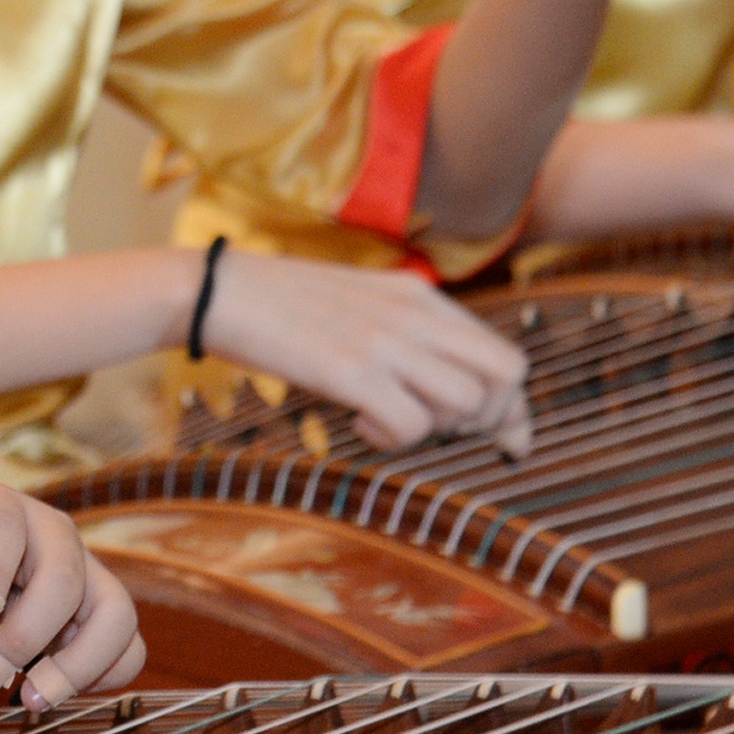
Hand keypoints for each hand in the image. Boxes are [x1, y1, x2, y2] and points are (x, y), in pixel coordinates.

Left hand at [0, 485, 145, 712]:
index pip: (3, 528)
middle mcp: (52, 530)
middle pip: (64, 579)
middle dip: (25, 638)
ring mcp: (87, 568)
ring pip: (115, 614)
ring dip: (76, 667)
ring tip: (32, 698)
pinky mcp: (104, 610)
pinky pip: (129, 647)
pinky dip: (102, 676)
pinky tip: (55, 688)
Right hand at [202, 248, 533, 455]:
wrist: (220, 290)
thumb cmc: (285, 307)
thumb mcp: (363, 307)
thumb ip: (411, 338)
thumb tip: (450, 389)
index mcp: (420, 296)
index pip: (506, 356)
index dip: (512, 409)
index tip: (508, 443)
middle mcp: (414, 315)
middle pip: (505, 377)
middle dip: (490, 418)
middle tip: (440, 429)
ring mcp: (384, 341)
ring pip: (466, 403)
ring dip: (435, 428)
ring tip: (387, 418)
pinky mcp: (350, 370)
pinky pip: (410, 425)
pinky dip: (391, 438)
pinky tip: (358, 423)